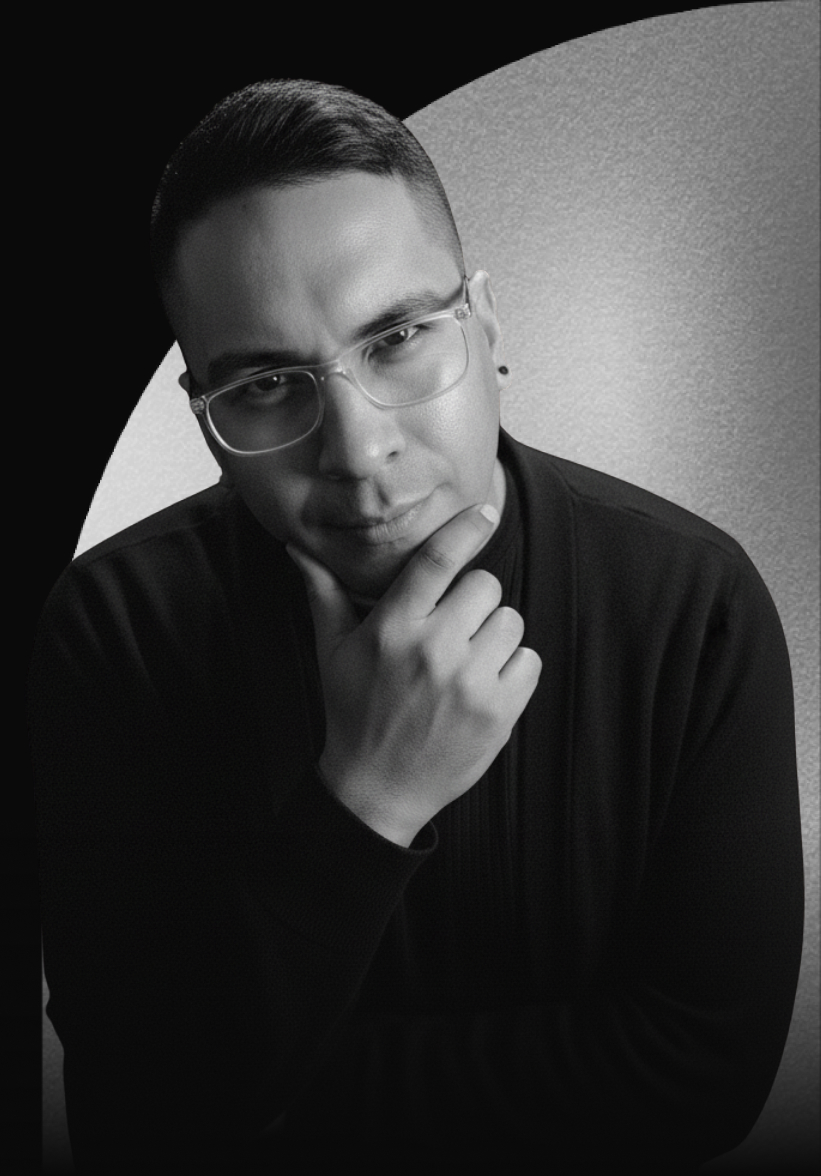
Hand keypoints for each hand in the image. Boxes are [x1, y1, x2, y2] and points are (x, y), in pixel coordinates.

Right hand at [287, 504, 541, 845]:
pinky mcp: (499, 712)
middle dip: (474, 601)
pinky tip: (482, 687)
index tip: (484, 513)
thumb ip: (323, 594)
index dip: (465, 529)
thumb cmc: (353, 712)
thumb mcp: (332, 652)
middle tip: (452, 629)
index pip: (438, 560)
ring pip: (512, 621)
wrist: (377, 790)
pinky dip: (513, 670)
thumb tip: (297, 549)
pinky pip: (529, 661)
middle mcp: (433, 650)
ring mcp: (470, 683)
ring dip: (494, 635)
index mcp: (392, 628)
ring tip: (465, 662)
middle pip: (486, 585)